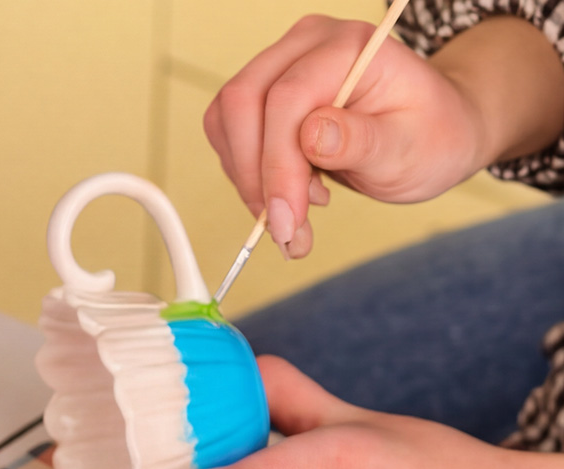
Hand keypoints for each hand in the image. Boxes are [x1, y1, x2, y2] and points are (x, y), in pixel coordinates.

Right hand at [204, 14, 563, 257]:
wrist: (432, 134)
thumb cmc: (429, 137)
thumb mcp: (409, 147)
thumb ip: (361, 141)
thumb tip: (311, 137)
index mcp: (347, 48)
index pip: (286, 100)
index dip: (277, 167)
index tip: (287, 222)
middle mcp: (306, 47)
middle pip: (242, 103)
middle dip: (254, 177)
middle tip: (283, 231)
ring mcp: (281, 68)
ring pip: (227, 121)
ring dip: (247, 181)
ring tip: (292, 219)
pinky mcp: (265, 98)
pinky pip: (231, 136)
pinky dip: (247, 176)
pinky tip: (286, 198)